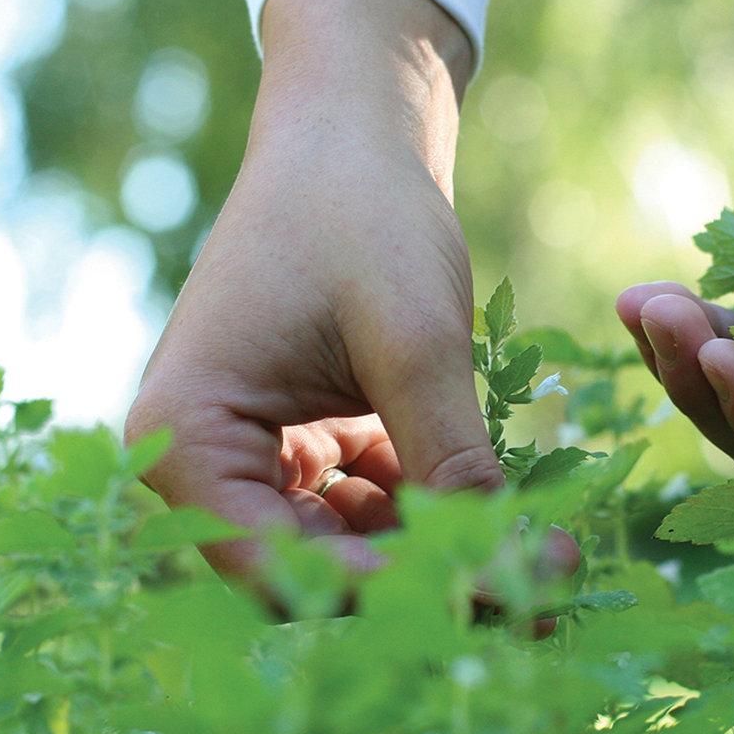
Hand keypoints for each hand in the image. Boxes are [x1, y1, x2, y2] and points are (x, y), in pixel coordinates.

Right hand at [127, 0, 570, 580]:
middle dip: (430, 583)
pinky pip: (372, 513)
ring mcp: (256, 461)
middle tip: (544, 590)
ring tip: (547, 553)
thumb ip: (451, 462)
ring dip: (444, 555)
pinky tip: (514, 512)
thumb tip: (506, 577)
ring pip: (354, 552)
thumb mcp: (414, 341)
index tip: (505, 598)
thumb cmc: (363, 215)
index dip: (394, 597)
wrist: (354, 135)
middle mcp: (202, 468)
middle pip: (317, 573)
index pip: (284, 568)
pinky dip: (438, 513)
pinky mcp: (307, 450)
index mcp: (186, 440)